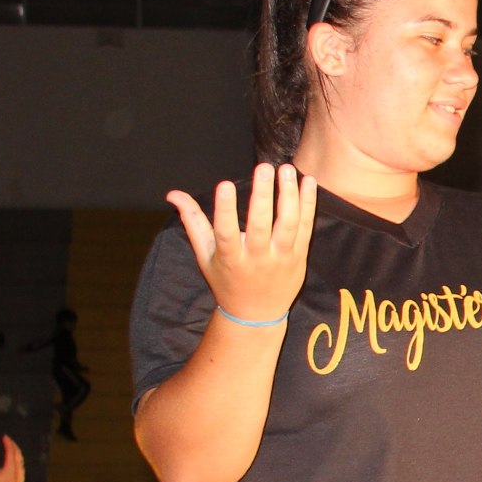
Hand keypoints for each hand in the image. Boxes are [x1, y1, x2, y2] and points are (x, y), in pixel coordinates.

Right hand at [0, 435, 23, 481]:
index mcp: (11, 463)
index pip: (10, 449)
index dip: (7, 442)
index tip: (4, 436)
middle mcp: (17, 465)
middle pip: (16, 451)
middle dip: (12, 443)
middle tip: (7, 438)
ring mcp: (20, 468)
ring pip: (20, 455)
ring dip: (16, 449)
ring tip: (12, 445)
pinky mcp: (22, 472)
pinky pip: (21, 461)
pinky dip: (18, 455)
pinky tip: (16, 457)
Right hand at [164, 162, 316, 324]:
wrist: (257, 315)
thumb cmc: (226, 281)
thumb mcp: (204, 256)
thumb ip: (192, 221)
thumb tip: (173, 194)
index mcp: (231, 259)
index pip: (226, 233)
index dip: (224, 209)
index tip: (224, 184)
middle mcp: (258, 259)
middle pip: (262, 226)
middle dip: (263, 195)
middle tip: (263, 167)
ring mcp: (281, 258)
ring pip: (289, 225)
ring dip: (290, 195)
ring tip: (287, 169)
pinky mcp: (299, 257)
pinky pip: (306, 228)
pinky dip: (308, 204)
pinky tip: (308, 182)